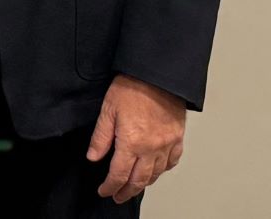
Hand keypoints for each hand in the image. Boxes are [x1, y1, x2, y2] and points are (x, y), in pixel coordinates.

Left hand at [87, 75, 186, 204]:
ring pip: (156, 174)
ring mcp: (167, 144)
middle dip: (126, 192)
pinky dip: (163, 169)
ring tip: (134, 186)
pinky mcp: (177, 137)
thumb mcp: (108, 109)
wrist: (158, 74)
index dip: (109, 187)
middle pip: (138, 180)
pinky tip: (157, 169)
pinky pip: (172, 161)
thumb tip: (93, 157)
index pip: (119, 175)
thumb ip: (101, 137)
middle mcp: (151, 148)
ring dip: (144, 184)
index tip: (104, 191)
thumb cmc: (133, 86)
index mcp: (132, 142)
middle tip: (118, 196)